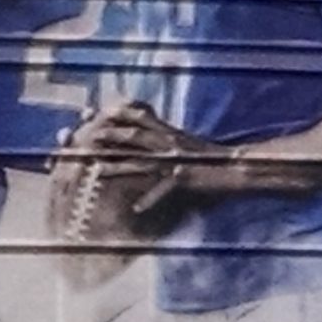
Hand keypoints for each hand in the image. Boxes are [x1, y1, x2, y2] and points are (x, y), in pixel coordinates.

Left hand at [74, 101, 215, 199]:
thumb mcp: (184, 141)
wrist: (235, 166)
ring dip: (119, 167)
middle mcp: (170, 143)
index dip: (115, 116)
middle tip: (85, 141)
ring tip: (98, 171)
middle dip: (108, 138)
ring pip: (142, 162)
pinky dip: (151, 199)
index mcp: (169, 133)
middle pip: (134, 137)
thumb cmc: (210, 157)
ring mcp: (176, 159)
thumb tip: (146, 131)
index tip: (93, 114)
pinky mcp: (185, 177)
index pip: (138, 119)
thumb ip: (165, 135)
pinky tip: (137, 208)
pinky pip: (164, 189)